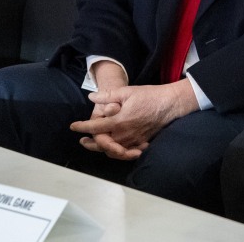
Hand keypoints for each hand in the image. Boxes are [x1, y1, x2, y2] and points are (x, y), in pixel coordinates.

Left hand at [70, 78, 197, 159]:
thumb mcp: (127, 91)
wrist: (170, 104)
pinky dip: (117, 151)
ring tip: (95, 144)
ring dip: (102, 148)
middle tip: (82, 141)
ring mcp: (133, 140)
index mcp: (118, 121)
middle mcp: (124, 134)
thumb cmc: (149, 95)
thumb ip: (108, 95)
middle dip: (90, 143)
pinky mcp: (141, 141)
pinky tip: (114, 147)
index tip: (73, 126)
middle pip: (102, 143)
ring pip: (113, 150)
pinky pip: (126, 151)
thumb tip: (92, 97)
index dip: (82, 127)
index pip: (94, 127)